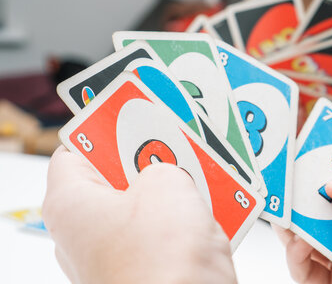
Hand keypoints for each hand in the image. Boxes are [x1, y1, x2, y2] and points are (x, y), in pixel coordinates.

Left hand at [42, 146, 235, 283]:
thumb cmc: (163, 264)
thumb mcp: (166, 183)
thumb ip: (163, 162)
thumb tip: (168, 168)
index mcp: (71, 205)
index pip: (77, 150)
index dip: (106, 128)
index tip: (134, 113)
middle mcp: (85, 233)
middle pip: (113, 176)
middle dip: (148, 155)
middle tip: (175, 136)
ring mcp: (114, 254)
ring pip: (142, 204)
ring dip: (172, 185)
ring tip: (199, 165)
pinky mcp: (145, 269)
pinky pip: (162, 230)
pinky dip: (182, 214)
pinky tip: (208, 201)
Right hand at [276, 163, 331, 282]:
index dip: (315, 169)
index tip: (296, 157)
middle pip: (313, 210)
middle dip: (294, 196)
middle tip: (280, 184)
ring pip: (303, 239)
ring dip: (290, 224)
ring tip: (288, 214)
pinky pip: (307, 272)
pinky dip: (296, 255)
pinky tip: (300, 241)